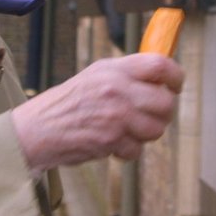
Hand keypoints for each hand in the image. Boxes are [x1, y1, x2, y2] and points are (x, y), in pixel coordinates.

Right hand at [12, 54, 184, 175]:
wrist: (40, 127)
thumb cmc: (72, 101)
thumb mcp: (98, 74)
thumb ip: (129, 74)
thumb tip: (162, 77)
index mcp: (116, 69)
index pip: (160, 65)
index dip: (175, 76)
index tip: (175, 85)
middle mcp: (118, 90)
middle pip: (166, 103)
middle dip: (163, 113)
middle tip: (151, 115)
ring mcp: (116, 116)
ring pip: (156, 129)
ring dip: (145, 133)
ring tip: (127, 129)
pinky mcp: (111, 140)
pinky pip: (137, 149)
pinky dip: (128, 150)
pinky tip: (113, 141)